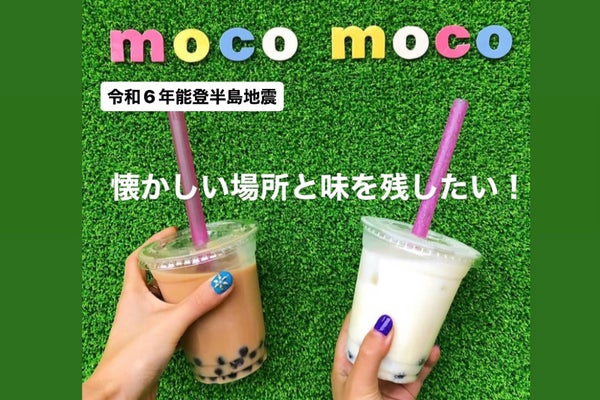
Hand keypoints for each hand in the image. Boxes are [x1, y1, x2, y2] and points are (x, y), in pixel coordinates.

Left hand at [82, 227, 233, 399]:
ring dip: (180, 291)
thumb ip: (198, 301)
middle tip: (195, 259)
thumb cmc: (132, 357)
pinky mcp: (152, 341)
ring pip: (162, 299)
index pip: (137, 258)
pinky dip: (184, 315)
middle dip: (173, 266)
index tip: (172, 234)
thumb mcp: (171, 322)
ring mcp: (143, 324)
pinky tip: (200, 318)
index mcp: (132, 294)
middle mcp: (135, 306)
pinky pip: (169, 320)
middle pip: (153, 277)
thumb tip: (223, 280)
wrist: (119, 394)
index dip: (153, 243)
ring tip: (202, 284)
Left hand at [332, 313, 439, 399]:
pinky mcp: (405, 394)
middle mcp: (365, 370)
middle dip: (390, 323)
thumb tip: (382, 325)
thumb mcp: (358, 384)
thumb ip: (369, 356)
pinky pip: (417, 372)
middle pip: (377, 339)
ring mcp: (386, 381)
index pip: (350, 332)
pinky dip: (426, 361)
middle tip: (402, 303)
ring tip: (421, 322)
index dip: (360, 313)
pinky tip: (433, 350)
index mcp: (345, 366)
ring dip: (410, 339)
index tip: (374, 294)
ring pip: (399, 353)